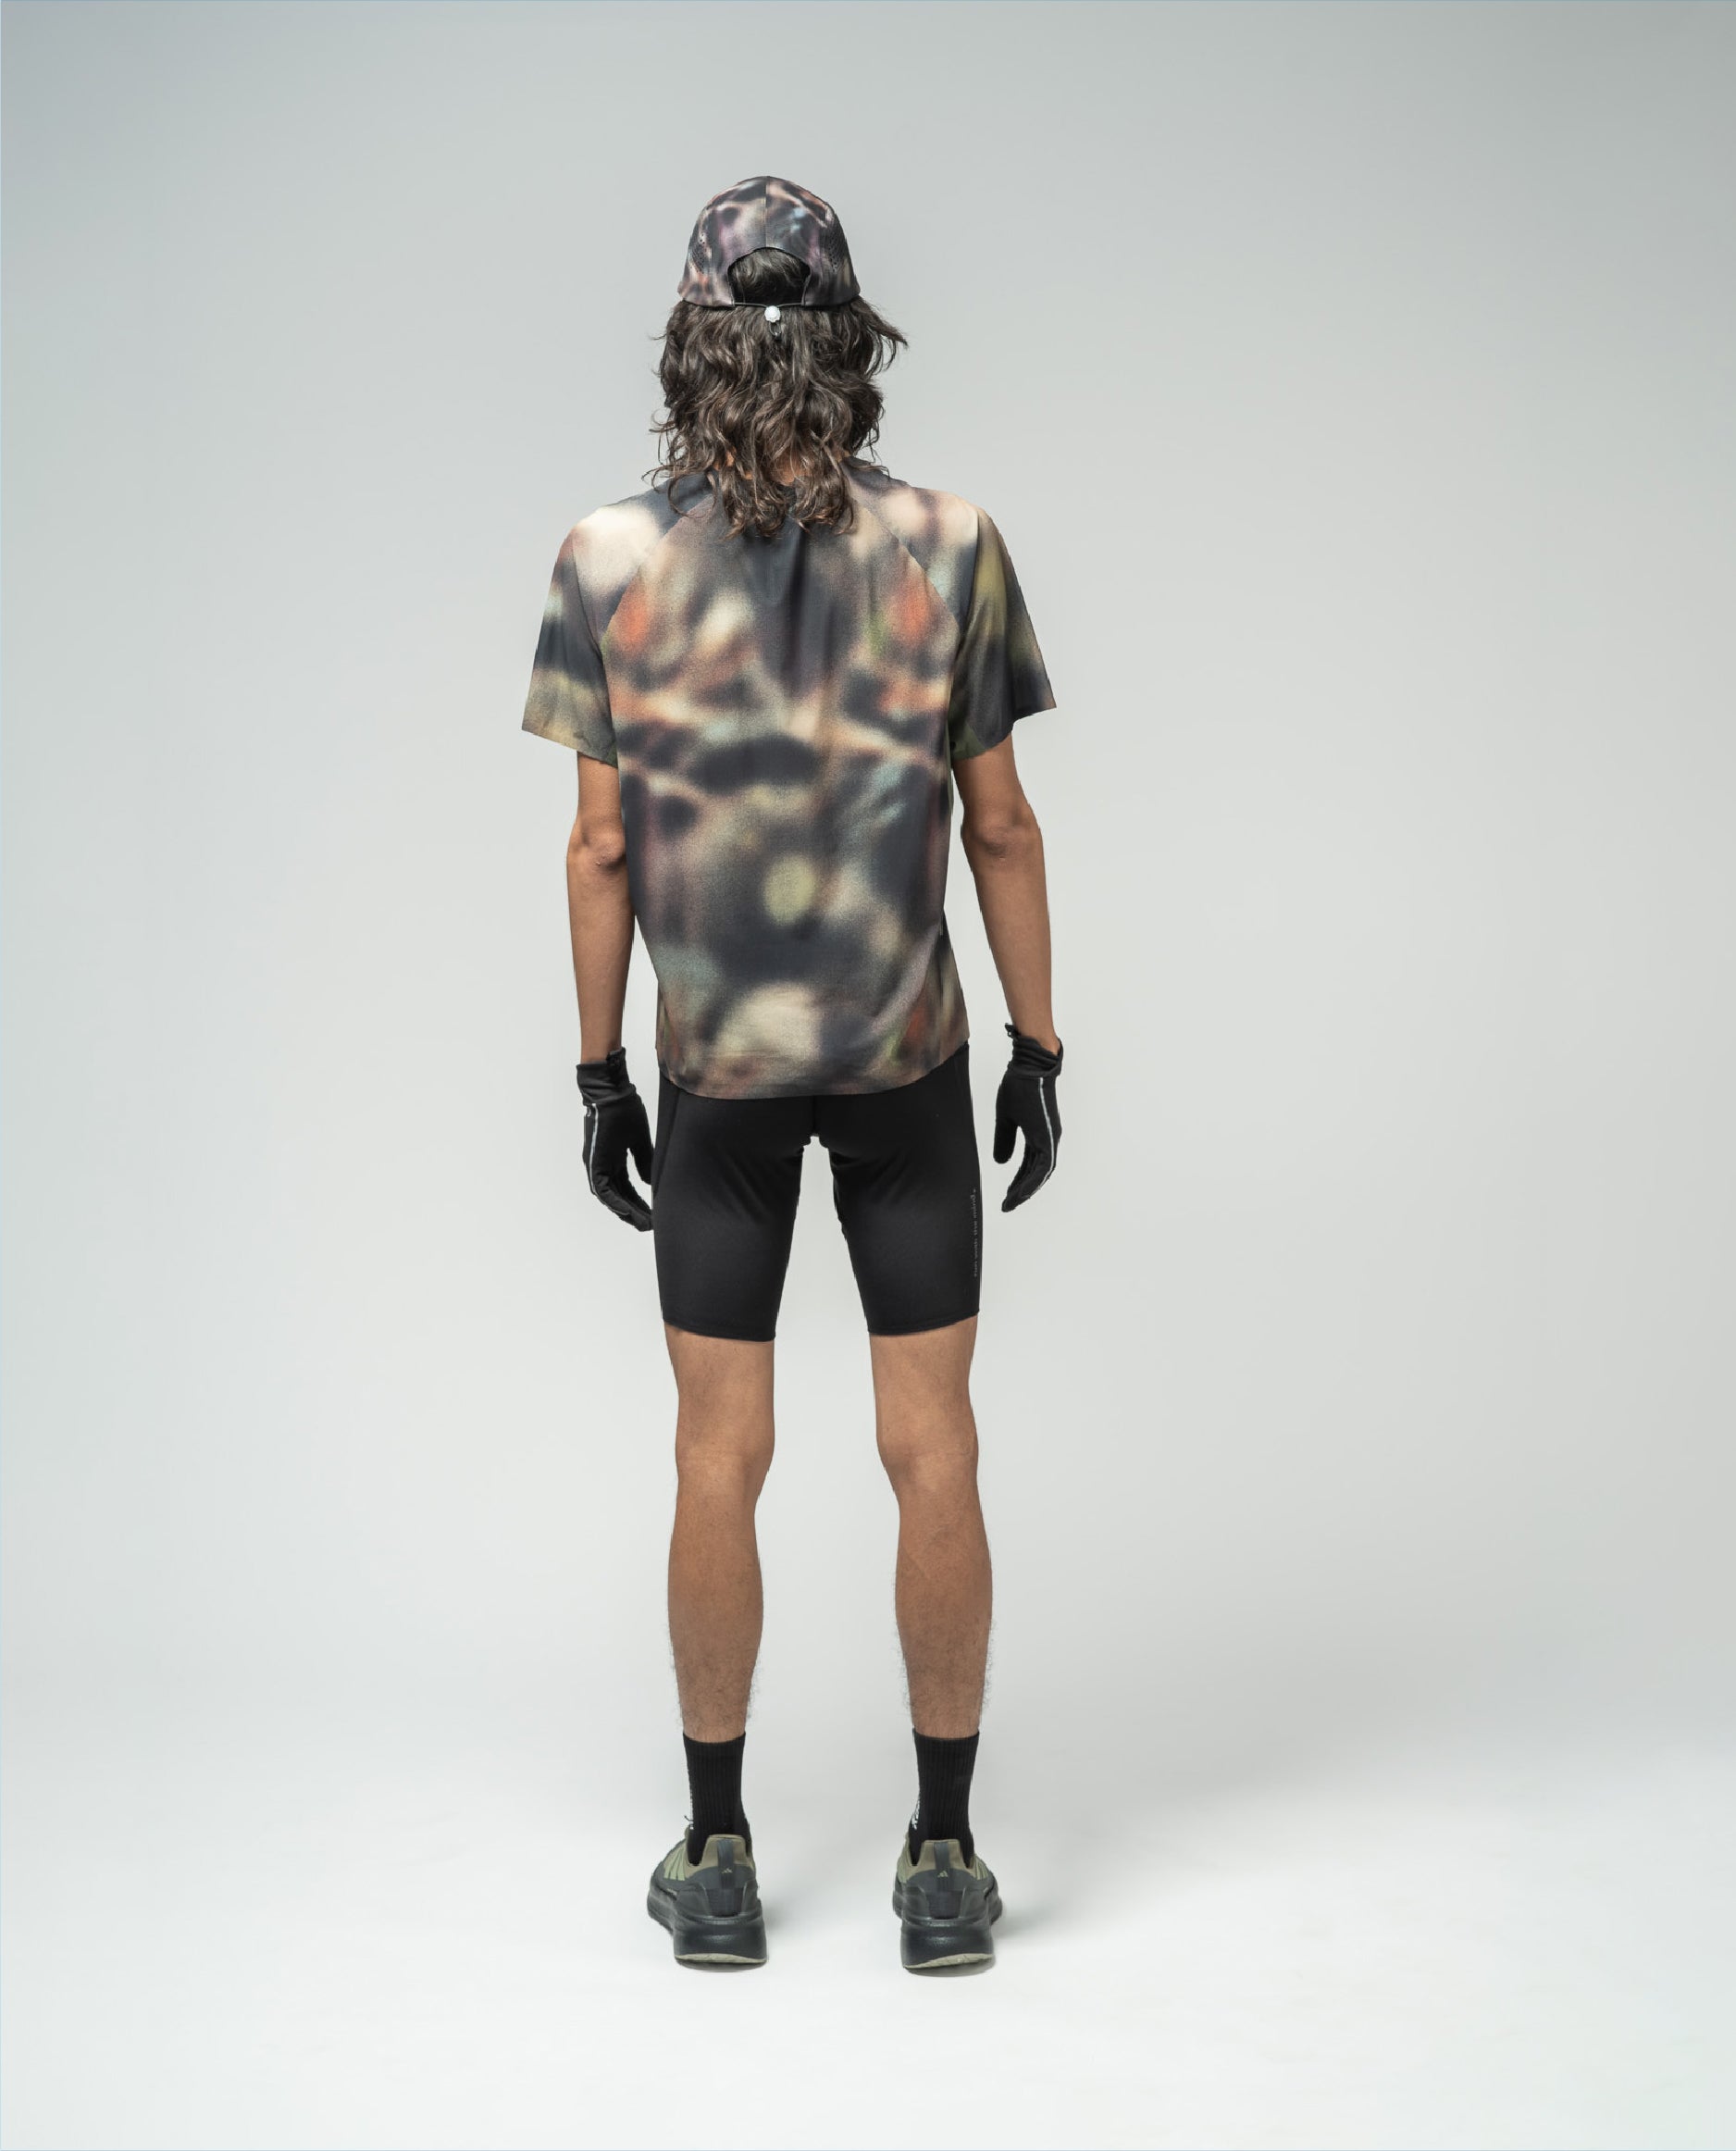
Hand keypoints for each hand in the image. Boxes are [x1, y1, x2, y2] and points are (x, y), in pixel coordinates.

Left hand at [575, 1048, 653, 1229]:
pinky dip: (614, 1202)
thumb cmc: (624, 1107)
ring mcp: (596, 1164)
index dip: (638, 1201)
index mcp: (613, 1158)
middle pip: (619, 1196)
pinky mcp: (594, 1162)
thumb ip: (644, 1160)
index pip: (626, 1188)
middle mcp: (603, 1164)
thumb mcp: (639, 1138)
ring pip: (610, 1197)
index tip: (653, 1213)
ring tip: (643, 1224)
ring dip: (626, 1211)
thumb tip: (648, 1181)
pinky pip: (603, 1189)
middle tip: (650, 1226)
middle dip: (634, 1212)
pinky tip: (627, 1212)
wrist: (610, 1090)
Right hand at [992, 1023, 1062, 1211]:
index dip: (1019, 1181)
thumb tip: (1001, 1162)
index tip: (1007, 1195)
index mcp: (1038, 1134)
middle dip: (1022, 1191)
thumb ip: (1004, 1139)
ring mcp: (1049, 1138)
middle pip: (1036, 1174)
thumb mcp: (1006, 1116)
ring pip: (1041, 1173)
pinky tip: (1022, 1192)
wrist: (1029, 1067)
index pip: (1030, 1165)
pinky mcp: (1048, 1136)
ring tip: (1011, 1203)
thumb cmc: (1019, 1085)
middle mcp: (1047, 1139)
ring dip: (1026, 1190)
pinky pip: (1043, 1166)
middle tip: (1008, 1205)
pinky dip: (1032, 1181)